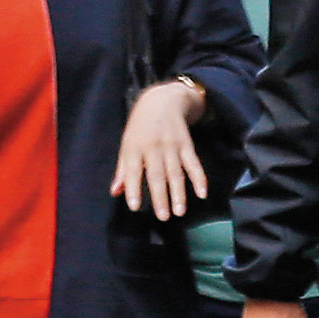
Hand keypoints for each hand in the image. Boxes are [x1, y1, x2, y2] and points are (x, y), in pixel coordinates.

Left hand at [112, 77, 210, 221]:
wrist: (162, 101)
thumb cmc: (140, 127)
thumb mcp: (126, 144)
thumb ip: (122, 170)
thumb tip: (116, 192)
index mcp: (134, 147)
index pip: (132, 170)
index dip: (133, 188)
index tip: (135, 206)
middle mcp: (153, 147)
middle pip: (157, 175)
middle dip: (160, 197)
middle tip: (163, 217)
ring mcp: (172, 146)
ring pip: (176, 173)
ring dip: (179, 193)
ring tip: (180, 212)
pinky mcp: (187, 145)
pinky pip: (194, 164)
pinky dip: (199, 178)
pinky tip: (202, 193)